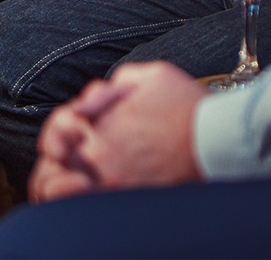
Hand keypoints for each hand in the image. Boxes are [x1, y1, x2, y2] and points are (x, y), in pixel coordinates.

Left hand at [29, 63, 205, 202]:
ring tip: (82, 163)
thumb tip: (102, 91)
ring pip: (64, 180)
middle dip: (61, 144)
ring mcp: (109, 175)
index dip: (68, 119)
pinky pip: (84, 198)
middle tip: (74, 142)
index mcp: (103, 117)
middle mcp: (100, 149)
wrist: (212, 138)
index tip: (81, 118)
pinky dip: (79, 190)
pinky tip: (92, 182)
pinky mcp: (123, 193)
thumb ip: (121, 77)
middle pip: (57, 152)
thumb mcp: (155, 73)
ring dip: (68, 168)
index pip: (62, 121)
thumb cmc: (187, 105)